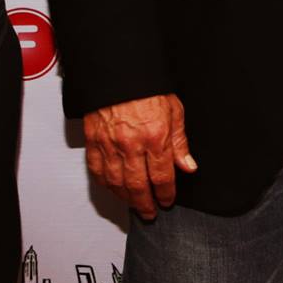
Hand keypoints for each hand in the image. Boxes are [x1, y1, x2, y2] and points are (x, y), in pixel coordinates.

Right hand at [83, 95, 194, 219]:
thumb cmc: (146, 86)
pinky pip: (97, 170)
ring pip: (117, 183)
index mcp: (155, 137)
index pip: (162, 177)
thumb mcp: (174, 110)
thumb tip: (188, 166)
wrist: (118, 70)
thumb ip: (180, 142)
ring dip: (126, 199)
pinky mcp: (93, 140)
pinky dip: (105, 184)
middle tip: (150, 212)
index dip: (166, 194)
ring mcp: (110, 144)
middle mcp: (132, 144)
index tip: (167, 200)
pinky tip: (112, 189)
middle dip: (146, 204)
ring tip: (134, 205)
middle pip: (138, 186)